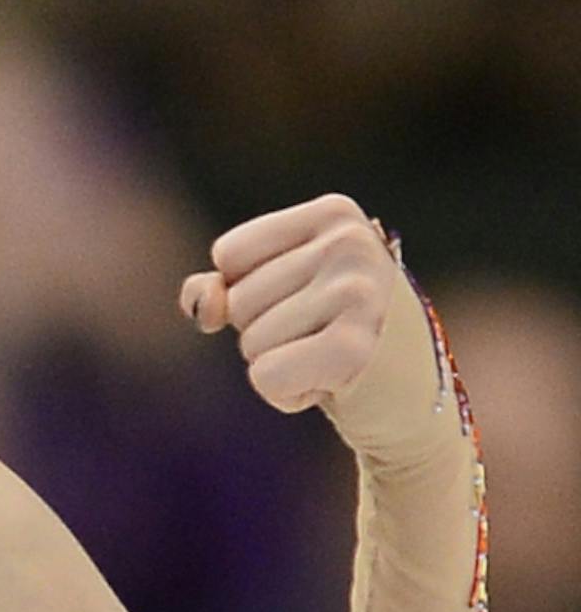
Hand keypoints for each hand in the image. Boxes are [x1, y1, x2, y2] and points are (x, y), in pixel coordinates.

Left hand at [178, 192, 394, 415]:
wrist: (407, 399)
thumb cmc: (335, 333)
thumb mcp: (279, 293)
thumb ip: (224, 287)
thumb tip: (205, 304)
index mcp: (334, 213)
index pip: (229, 255)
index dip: (250, 290)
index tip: (306, 300)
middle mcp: (351, 243)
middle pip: (237, 301)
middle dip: (267, 331)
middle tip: (324, 335)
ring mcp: (357, 292)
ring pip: (250, 341)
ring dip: (279, 363)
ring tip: (331, 357)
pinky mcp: (355, 348)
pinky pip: (266, 376)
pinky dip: (285, 394)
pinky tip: (330, 385)